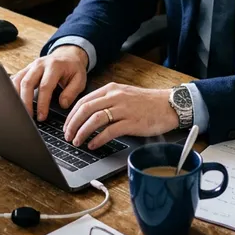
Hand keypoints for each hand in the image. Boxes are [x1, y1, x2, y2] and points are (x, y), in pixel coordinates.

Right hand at [12, 45, 87, 120]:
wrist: (68, 55)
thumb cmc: (73, 68)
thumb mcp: (80, 79)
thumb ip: (72, 92)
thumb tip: (62, 104)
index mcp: (54, 66)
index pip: (45, 86)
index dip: (42, 103)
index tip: (42, 116)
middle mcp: (40, 64)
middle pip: (27, 83)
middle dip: (26, 102)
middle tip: (28, 117)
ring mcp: (31, 66)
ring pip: (18, 80)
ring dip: (16, 97)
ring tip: (19, 112)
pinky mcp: (25, 69)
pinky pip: (15, 79)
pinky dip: (12, 90)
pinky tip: (13, 101)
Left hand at [63, 84, 178, 149]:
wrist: (168, 105)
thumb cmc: (147, 103)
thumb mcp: (124, 95)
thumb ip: (107, 101)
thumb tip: (87, 114)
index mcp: (111, 89)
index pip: (84, 101)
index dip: (71, 115)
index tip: (66, 126)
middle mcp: (115, 97)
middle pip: (86, 109)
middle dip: (73, 124)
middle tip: (67, 136)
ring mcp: (124, 109)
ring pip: (95, 119)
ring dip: (82, 132)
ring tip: (77, 142)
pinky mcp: (132, 122)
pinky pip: (110, 131)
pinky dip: (98, 139)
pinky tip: (93, 145)